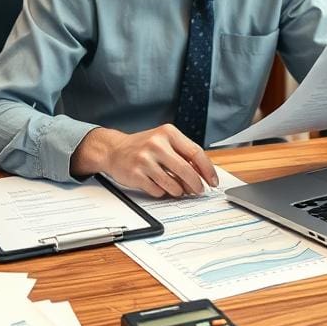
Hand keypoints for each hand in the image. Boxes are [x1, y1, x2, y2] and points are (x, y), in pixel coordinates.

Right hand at [70, 124, 218, 197]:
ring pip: (173, 184)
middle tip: (199, 190)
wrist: (114, 149)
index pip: (196, 153)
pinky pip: (158, 191)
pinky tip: (159, 186)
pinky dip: (162, 192)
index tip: (212, 181)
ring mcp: (145, 159)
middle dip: (196, 185)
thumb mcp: (164, 141)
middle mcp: (157, 144)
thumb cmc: (143, 147)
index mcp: (168, 133)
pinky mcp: (136, 174)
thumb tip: (203, 174)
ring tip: (178, 189)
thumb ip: (183, 154)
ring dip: (179, 191)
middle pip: (187, 170)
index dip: (207, 170)